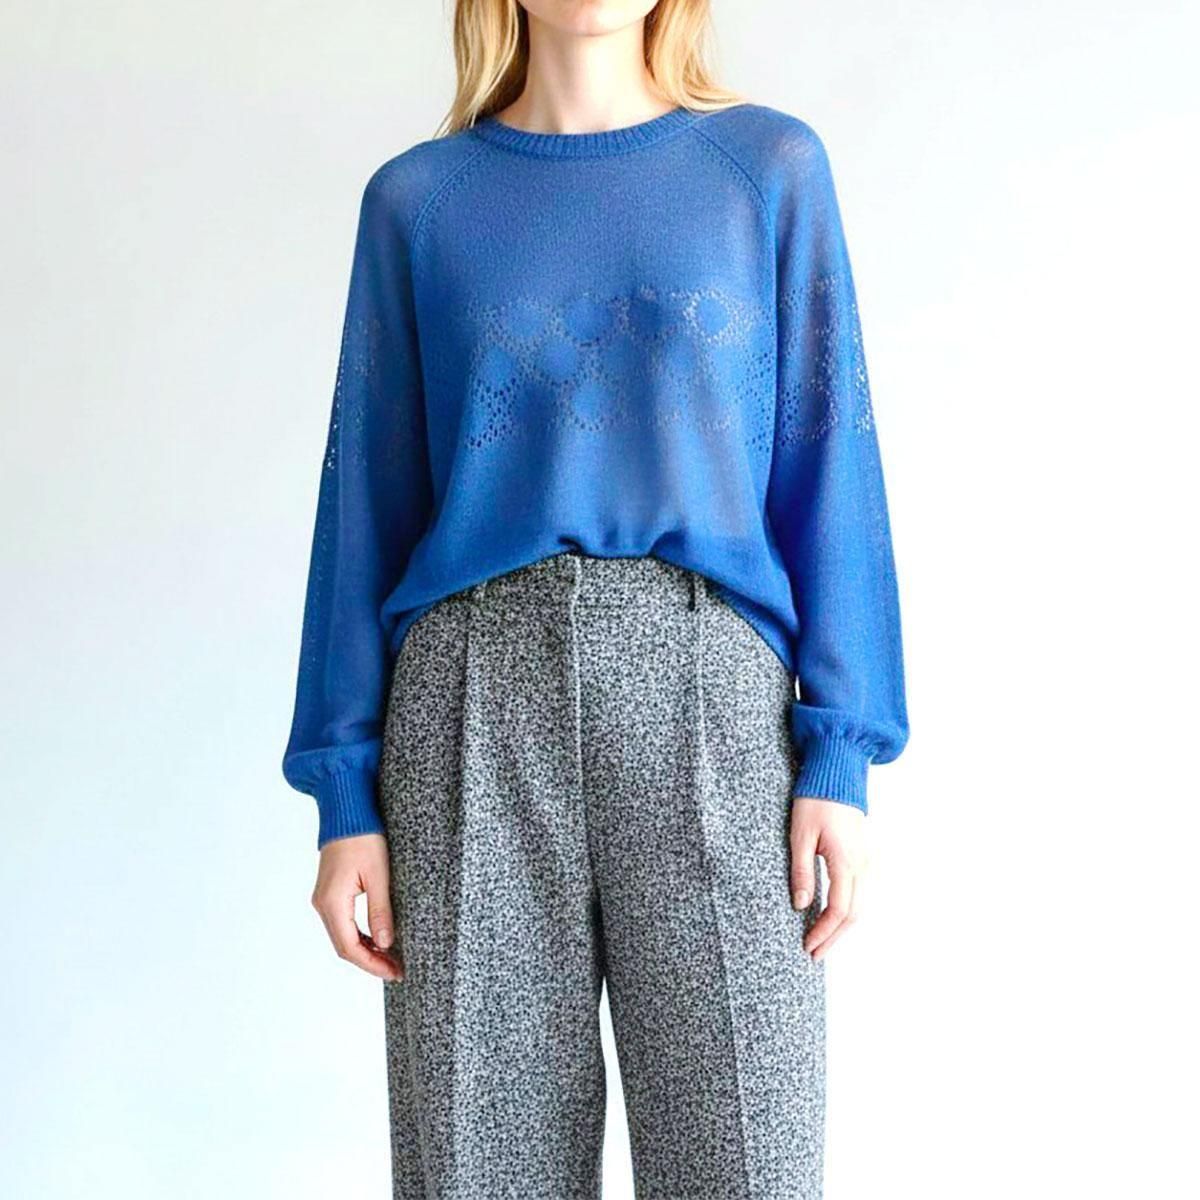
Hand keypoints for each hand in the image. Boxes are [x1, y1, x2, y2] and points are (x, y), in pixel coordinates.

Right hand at [311, 833, 403, 980]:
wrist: (346, 812)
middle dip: (370, 961)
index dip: (371, 964)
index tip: (393, 972)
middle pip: (344, 946)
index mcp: (332, 902)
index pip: (349, 947)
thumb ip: (381, 910)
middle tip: (396, 969)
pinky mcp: (330, 893)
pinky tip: (378, 938)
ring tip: (391, 958)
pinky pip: (343, 923)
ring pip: (343, 936)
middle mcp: (323, 904)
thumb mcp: (378, 874)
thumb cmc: (363, 837)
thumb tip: (386, 944)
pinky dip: (360, 935)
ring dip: (365, 950)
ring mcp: (324, 899)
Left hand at [789, 797, 867, 960]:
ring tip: (821, 939)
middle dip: (834, 937)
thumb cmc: (816, 800)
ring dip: (842, 926)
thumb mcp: (800, 836)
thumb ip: (802, 871)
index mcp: (846, 861)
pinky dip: (848, 909)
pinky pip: (861, 891)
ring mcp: (867, 860)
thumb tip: (801, 905)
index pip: (839, 910)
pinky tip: (832, 914)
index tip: (807, 946)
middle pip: (854, 914)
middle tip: (814, 953)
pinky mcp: (865, 855)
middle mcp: (863, 864)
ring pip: (860, 905)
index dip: (824, 932)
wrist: (837, 774)